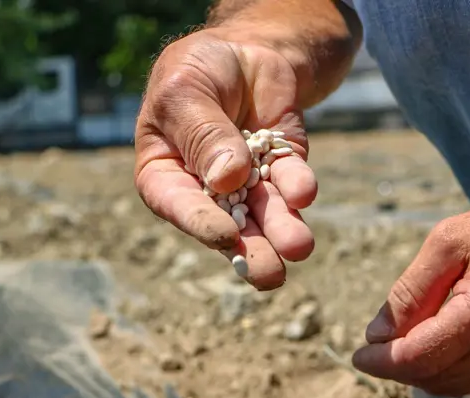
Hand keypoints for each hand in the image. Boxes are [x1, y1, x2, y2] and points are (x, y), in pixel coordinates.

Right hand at [134, 29, 316, 288]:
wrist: (247, 51)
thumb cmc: (199, 69)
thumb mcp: (188, 91)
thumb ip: (203, 134)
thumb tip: (225, 178)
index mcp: (165, 173)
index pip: (177, 204)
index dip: (200, 223)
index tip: (226, 236)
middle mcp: (206, 188)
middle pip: (227, 224)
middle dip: (251, 249)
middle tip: (270, 274)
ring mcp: (248, 182)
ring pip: (265, 212)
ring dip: (283, 229)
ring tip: (299, 247)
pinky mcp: (282, 168)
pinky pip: (291, 181)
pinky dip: (299, 186)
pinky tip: (304, 191)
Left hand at [352, 192, 469, 395]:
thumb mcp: (449, 241)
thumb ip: (410, 290)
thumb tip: (377, 334)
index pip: (415, 359)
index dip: (380, 362)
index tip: (357, 353)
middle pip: (428, 378)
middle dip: (395, 365)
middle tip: (377, 339)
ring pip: (447, 385)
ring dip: (418, 368)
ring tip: (406, 333)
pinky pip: (469, 380)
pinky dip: (442, 367)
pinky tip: (435, 337)